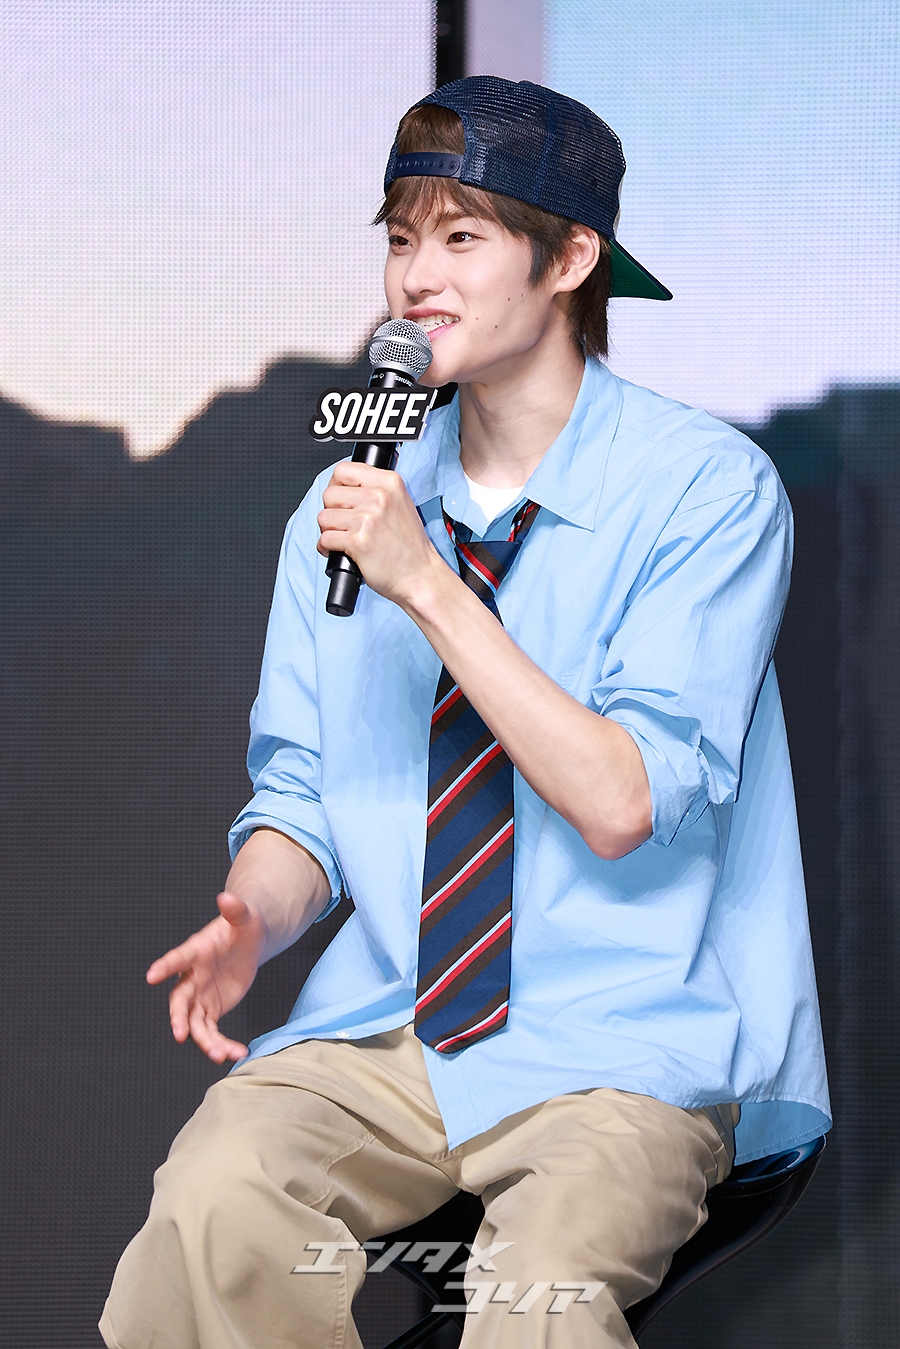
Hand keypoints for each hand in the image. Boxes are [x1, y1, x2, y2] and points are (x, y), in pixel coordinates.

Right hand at [146, 891, 267, 1062]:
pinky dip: (222, 1045)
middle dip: (178, 1017)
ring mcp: (201, 996)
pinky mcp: (212, 1009)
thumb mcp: (245, 916)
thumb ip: (236, 909)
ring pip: (196, 1023)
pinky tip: (236, 1054)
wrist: (249, 941)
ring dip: (206, 1041)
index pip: (178, 958)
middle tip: (179, 1034)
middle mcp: (193, 976)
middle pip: (181, 1000)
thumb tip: (227, 896)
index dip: (165, 966)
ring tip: (222, 1055)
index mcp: (196, 951)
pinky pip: (212, 1032)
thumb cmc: (244, 925)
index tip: (151, 976)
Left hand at [316, 462, 444, 606]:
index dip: (336, 486)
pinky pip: (325, 538)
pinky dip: (326, 548)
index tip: (340, 500)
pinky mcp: (358, 541)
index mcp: (389, 482)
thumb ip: (375, 490)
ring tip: (343, 539)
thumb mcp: (400, 503)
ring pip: (324, 517)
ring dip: (328, 531)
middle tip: (343, 524)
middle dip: (331, 511)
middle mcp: (379, 497)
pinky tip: (340, 551)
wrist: (420, 575)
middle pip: (329, 494)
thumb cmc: (410, 546)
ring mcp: (368, 519)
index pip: (343, 470)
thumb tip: (344, 487)